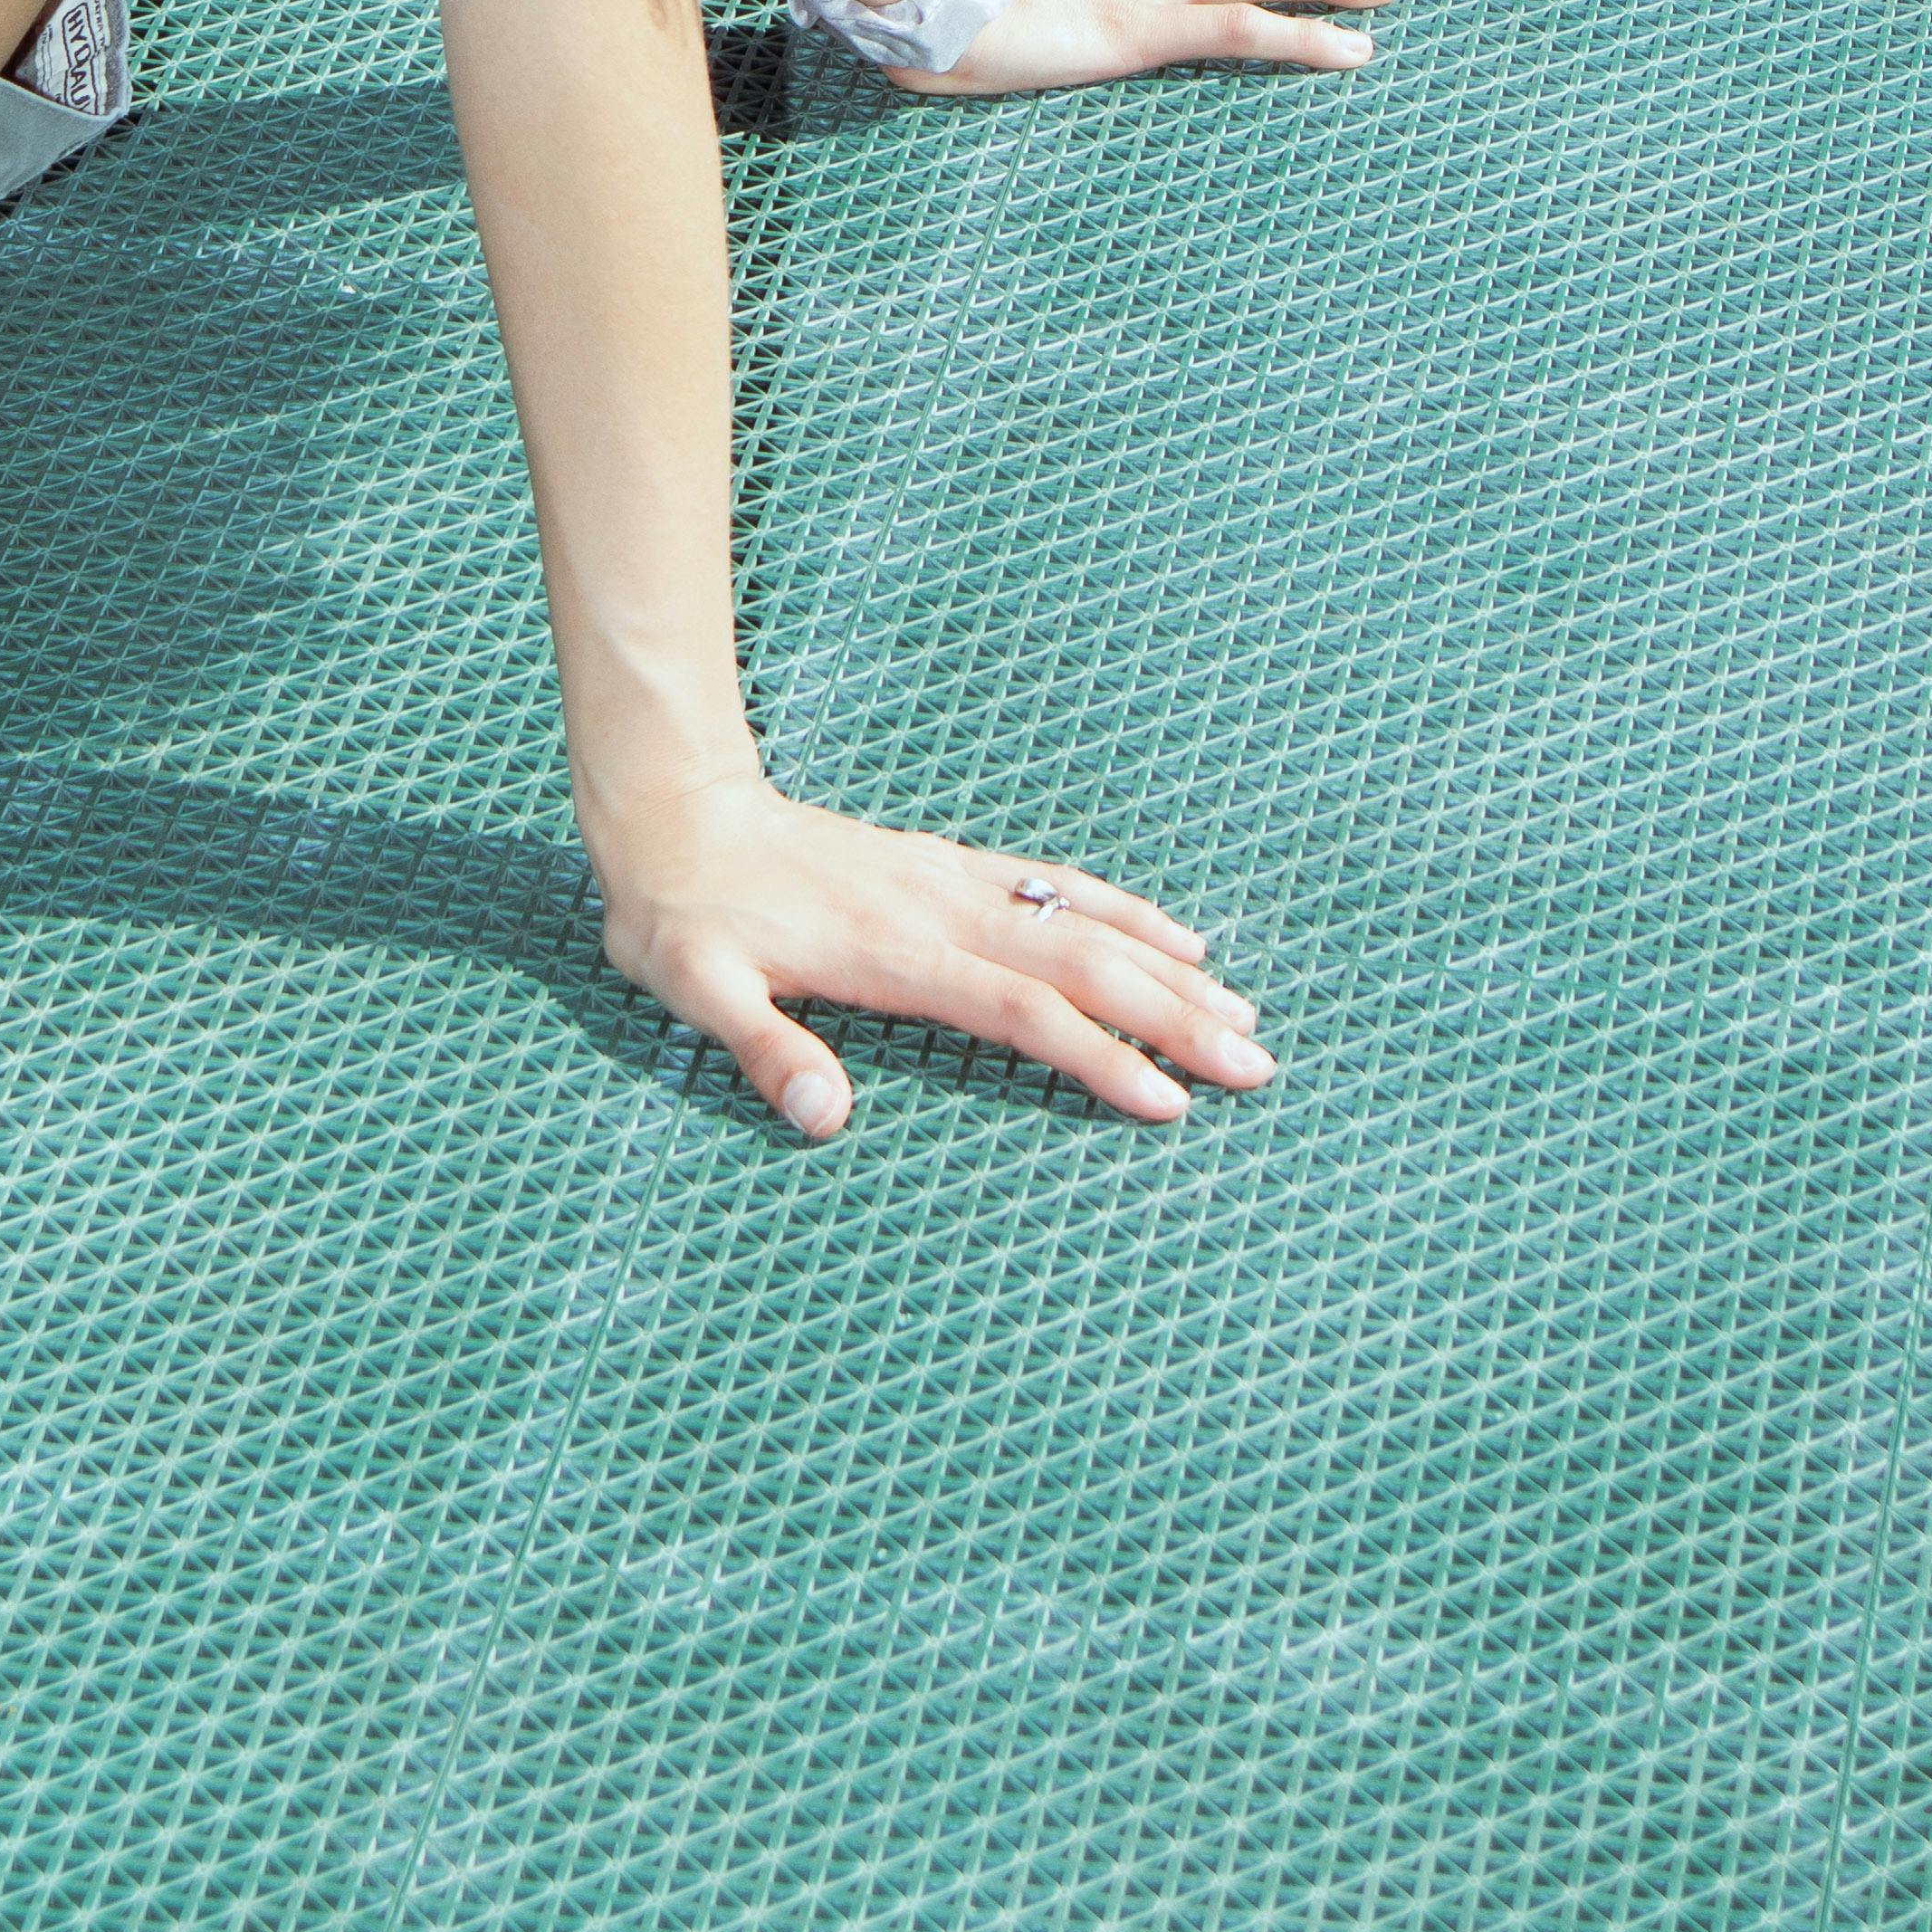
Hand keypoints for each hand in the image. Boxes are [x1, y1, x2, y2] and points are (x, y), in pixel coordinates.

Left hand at [587, 770, 1277, 1140]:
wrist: (676, 810)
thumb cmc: (683, 915)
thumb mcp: (696, 989)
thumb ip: (764, 1049)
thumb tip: (825, 1121)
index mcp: (897, 952)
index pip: (1020, 1010)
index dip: (1096, 1057)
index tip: (1168, 1102)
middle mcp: (942, 911)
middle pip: (1081, 966)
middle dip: (1171, 1017)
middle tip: (1255, 1065)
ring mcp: (952, 882)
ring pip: (1083, 925)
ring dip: (1165, 971)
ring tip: (1244, 1014)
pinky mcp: (948, 866)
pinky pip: (1055, 886)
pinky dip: (1123, 911)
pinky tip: (1174, 937)